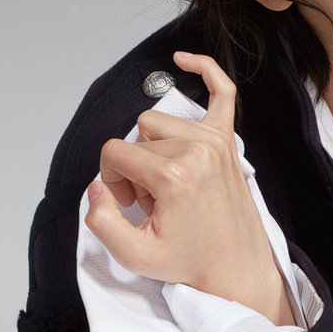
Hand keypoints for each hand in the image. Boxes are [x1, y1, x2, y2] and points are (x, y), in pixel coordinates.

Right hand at [84, 51, 293, 324]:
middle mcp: (197, 151)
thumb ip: (100, 221)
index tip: (129, 207)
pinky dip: (205, 71)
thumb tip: (97, 188)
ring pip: (160, 122)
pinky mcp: (229, 142)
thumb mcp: (134, 256)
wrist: (235, 271)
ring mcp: (216, 142)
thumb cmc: (191, 262)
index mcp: (174, 175)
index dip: (112, 180)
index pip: (114, 152)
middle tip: (154, 204)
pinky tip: (185, 60)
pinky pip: (221, 92)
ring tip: (169, 185)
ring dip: (155, 150)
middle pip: (137, 138)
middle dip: (135, 169)